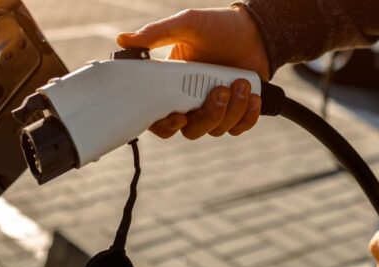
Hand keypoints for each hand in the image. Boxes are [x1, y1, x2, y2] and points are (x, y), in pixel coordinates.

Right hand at [117, 7, 269, 138]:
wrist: (254, 30)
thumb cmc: (217, 26)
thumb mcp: (186, 25)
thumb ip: (157, 33)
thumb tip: (124, 40)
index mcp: (172, 85)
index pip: (160, 118)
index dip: (166, 125)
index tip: (180, 116)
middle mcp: (191, 101)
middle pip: (191, 130)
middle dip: (208, 115)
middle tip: (221, 91)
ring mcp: (215, 108)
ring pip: (216, 129)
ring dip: (231, 110)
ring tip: (240, 83)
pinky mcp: (237, 112)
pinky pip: (239, 127)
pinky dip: (247, 116)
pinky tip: (251, 95)